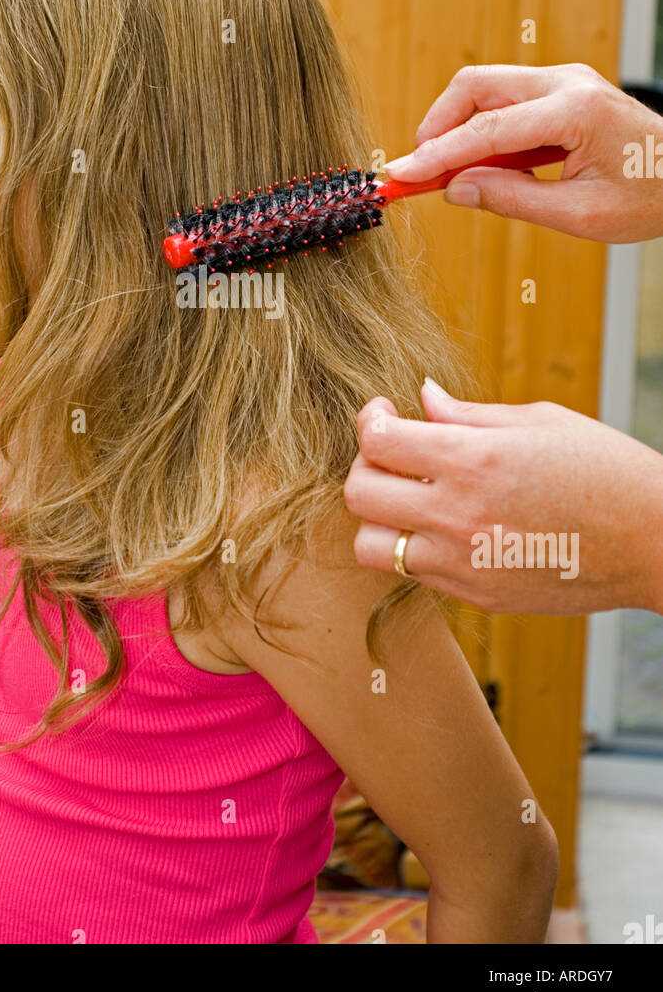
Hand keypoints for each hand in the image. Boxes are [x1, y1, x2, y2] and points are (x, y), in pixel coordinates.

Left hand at [343, 381, 662, 615]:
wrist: (654, 542)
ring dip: (379, 517)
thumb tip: (422, 397)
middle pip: (359, 494)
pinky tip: (446, 524)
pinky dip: (415, 546)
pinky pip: (415, 572)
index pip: (378, 440)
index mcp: (474, 460)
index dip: (369, 419)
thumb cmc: (605, 469)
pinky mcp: (477, 594)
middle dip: (364, 466)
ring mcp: (464, 563)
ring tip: (408, 497)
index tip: (382, 413)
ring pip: (372, 546)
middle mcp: (459, 514)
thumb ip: (467, 415)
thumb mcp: (539, 422)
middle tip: (389, 454)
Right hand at [382, 63, 662, 242]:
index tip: (400, 175)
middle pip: (475, 87)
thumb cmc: (649, 196)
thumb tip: (457, 189)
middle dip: (437, 128)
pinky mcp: (562, 91)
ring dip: (459, 130)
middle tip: (419, 172)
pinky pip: (506, 102)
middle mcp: (567, 83)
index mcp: (575, 111)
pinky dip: (482, 130)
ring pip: (486, 90)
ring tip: (449, 176)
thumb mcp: (580, 214)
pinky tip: (481, 167)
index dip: (436, 155)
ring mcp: (565, 81)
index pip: (486, 130)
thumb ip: (513, 199)